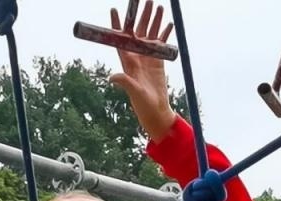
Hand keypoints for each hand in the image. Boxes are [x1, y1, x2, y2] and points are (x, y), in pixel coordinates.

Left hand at [107, 1, 176, 141]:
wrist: (155, 110)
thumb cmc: (142, 104)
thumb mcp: (133, 93)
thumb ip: (124, 83)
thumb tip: (112, 77)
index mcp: (127, 60)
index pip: (120, 38)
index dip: (116, 24)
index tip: (114, 9)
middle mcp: (136, 55)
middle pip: (138, 30)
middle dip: (141, 14)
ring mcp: (148, 56)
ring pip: (151, 33)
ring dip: (154, 19)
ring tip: (159, 5)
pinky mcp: (159, 60)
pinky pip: (162, 43)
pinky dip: (165, 33)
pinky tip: (168, 23)